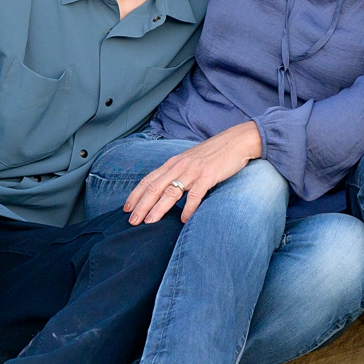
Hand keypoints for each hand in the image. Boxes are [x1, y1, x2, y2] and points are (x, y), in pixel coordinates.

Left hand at [123, 123, 263, 223]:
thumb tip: (168, 190)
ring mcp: (193, 171)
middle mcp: (179, 166)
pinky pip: (195, 195)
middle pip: (155, 187)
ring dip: (158, 208)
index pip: (149, 180)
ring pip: (170, 192)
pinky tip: (184, 220)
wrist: (237, 141)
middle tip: (132, 221)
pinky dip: (188, 208)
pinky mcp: (208, 176)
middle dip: (141, 205)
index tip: (127, 208)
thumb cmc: (214, 153)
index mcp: (173, 163)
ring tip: (150, 222)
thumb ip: (178, 173)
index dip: (136, 194)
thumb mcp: (191, 161)